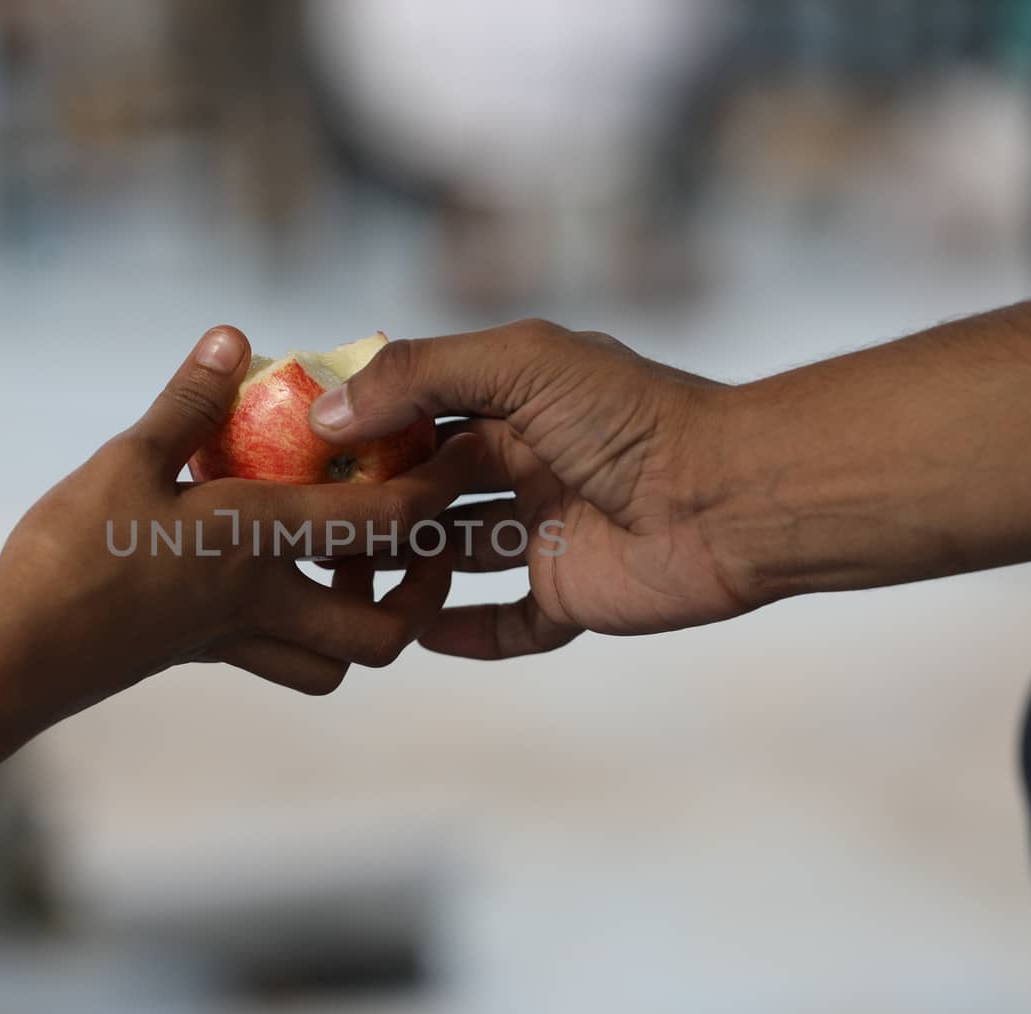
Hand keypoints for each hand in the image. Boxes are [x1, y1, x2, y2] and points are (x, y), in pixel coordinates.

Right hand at [0, 326, 482, 724]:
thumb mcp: (126, 460)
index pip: (383, 520)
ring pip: (341, 661)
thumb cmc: (69, 555)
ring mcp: (239, 639)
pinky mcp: (207, 656)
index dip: (435, 488)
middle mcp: (268, 600)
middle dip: (419, 592)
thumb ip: (188, 401)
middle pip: (385, 628)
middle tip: (414, 540)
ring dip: (367, 621)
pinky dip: (310, 639)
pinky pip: (288, 663)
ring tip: (355, 564)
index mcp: (261, 540)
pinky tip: (287, 587)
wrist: (17, 659)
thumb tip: (234, 337)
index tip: (463, 454)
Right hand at [310, 319, 745, 656]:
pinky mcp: (569, 596)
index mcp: (517, 404)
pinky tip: (417, 633)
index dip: (365, 428)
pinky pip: (507, 624)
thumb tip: (328, 411)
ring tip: (344, 576)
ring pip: (456, 556)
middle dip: (374, 501)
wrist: (730, 497)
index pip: (421, 413)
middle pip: (429, 488)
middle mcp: (528, 466)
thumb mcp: (520, 362)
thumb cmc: (632, 417)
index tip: (300, 446)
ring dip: (406, 565)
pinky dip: (465, 633)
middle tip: (306, 521)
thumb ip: (422, 375)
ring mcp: (546, 534)